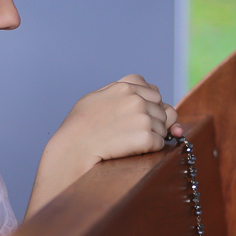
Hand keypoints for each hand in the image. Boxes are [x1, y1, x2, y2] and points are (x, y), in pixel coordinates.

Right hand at [27, 74, 183, 214]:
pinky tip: (130, 150)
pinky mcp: (146, 136)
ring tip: (125, 142)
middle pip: (163, 109)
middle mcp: (137, 97)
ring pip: (163, 127)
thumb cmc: (79, 128)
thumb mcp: (96, 99)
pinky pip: (160, 144)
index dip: (147, 106)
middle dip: (153, 121)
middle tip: (130, 133)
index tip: (134, 117)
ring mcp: (143, 116)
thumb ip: (123, 95)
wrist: (71, 150)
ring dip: (151, 137)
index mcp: (125, 85)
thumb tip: (156, 105)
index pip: (153, 91)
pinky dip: (150, 150)